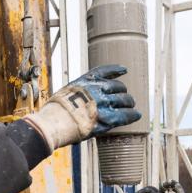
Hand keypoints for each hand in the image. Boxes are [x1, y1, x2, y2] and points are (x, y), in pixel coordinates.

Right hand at [23, 65, 140, 150]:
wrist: (55, 123)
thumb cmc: (54, 114)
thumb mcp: (63, 95)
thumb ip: (74, 96)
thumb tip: (74, 105)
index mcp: (84, 81)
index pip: (104, 72)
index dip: (116, 70)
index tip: (124, 70)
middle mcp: (96, 89)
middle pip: (117, 87)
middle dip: (122, 92)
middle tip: (126, 98)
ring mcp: (103, 103)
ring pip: (124, 100)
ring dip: (129, 103)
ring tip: (132, 106)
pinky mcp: (107, 118)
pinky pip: (124, 115)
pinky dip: (132, 115)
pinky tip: (137, 115)